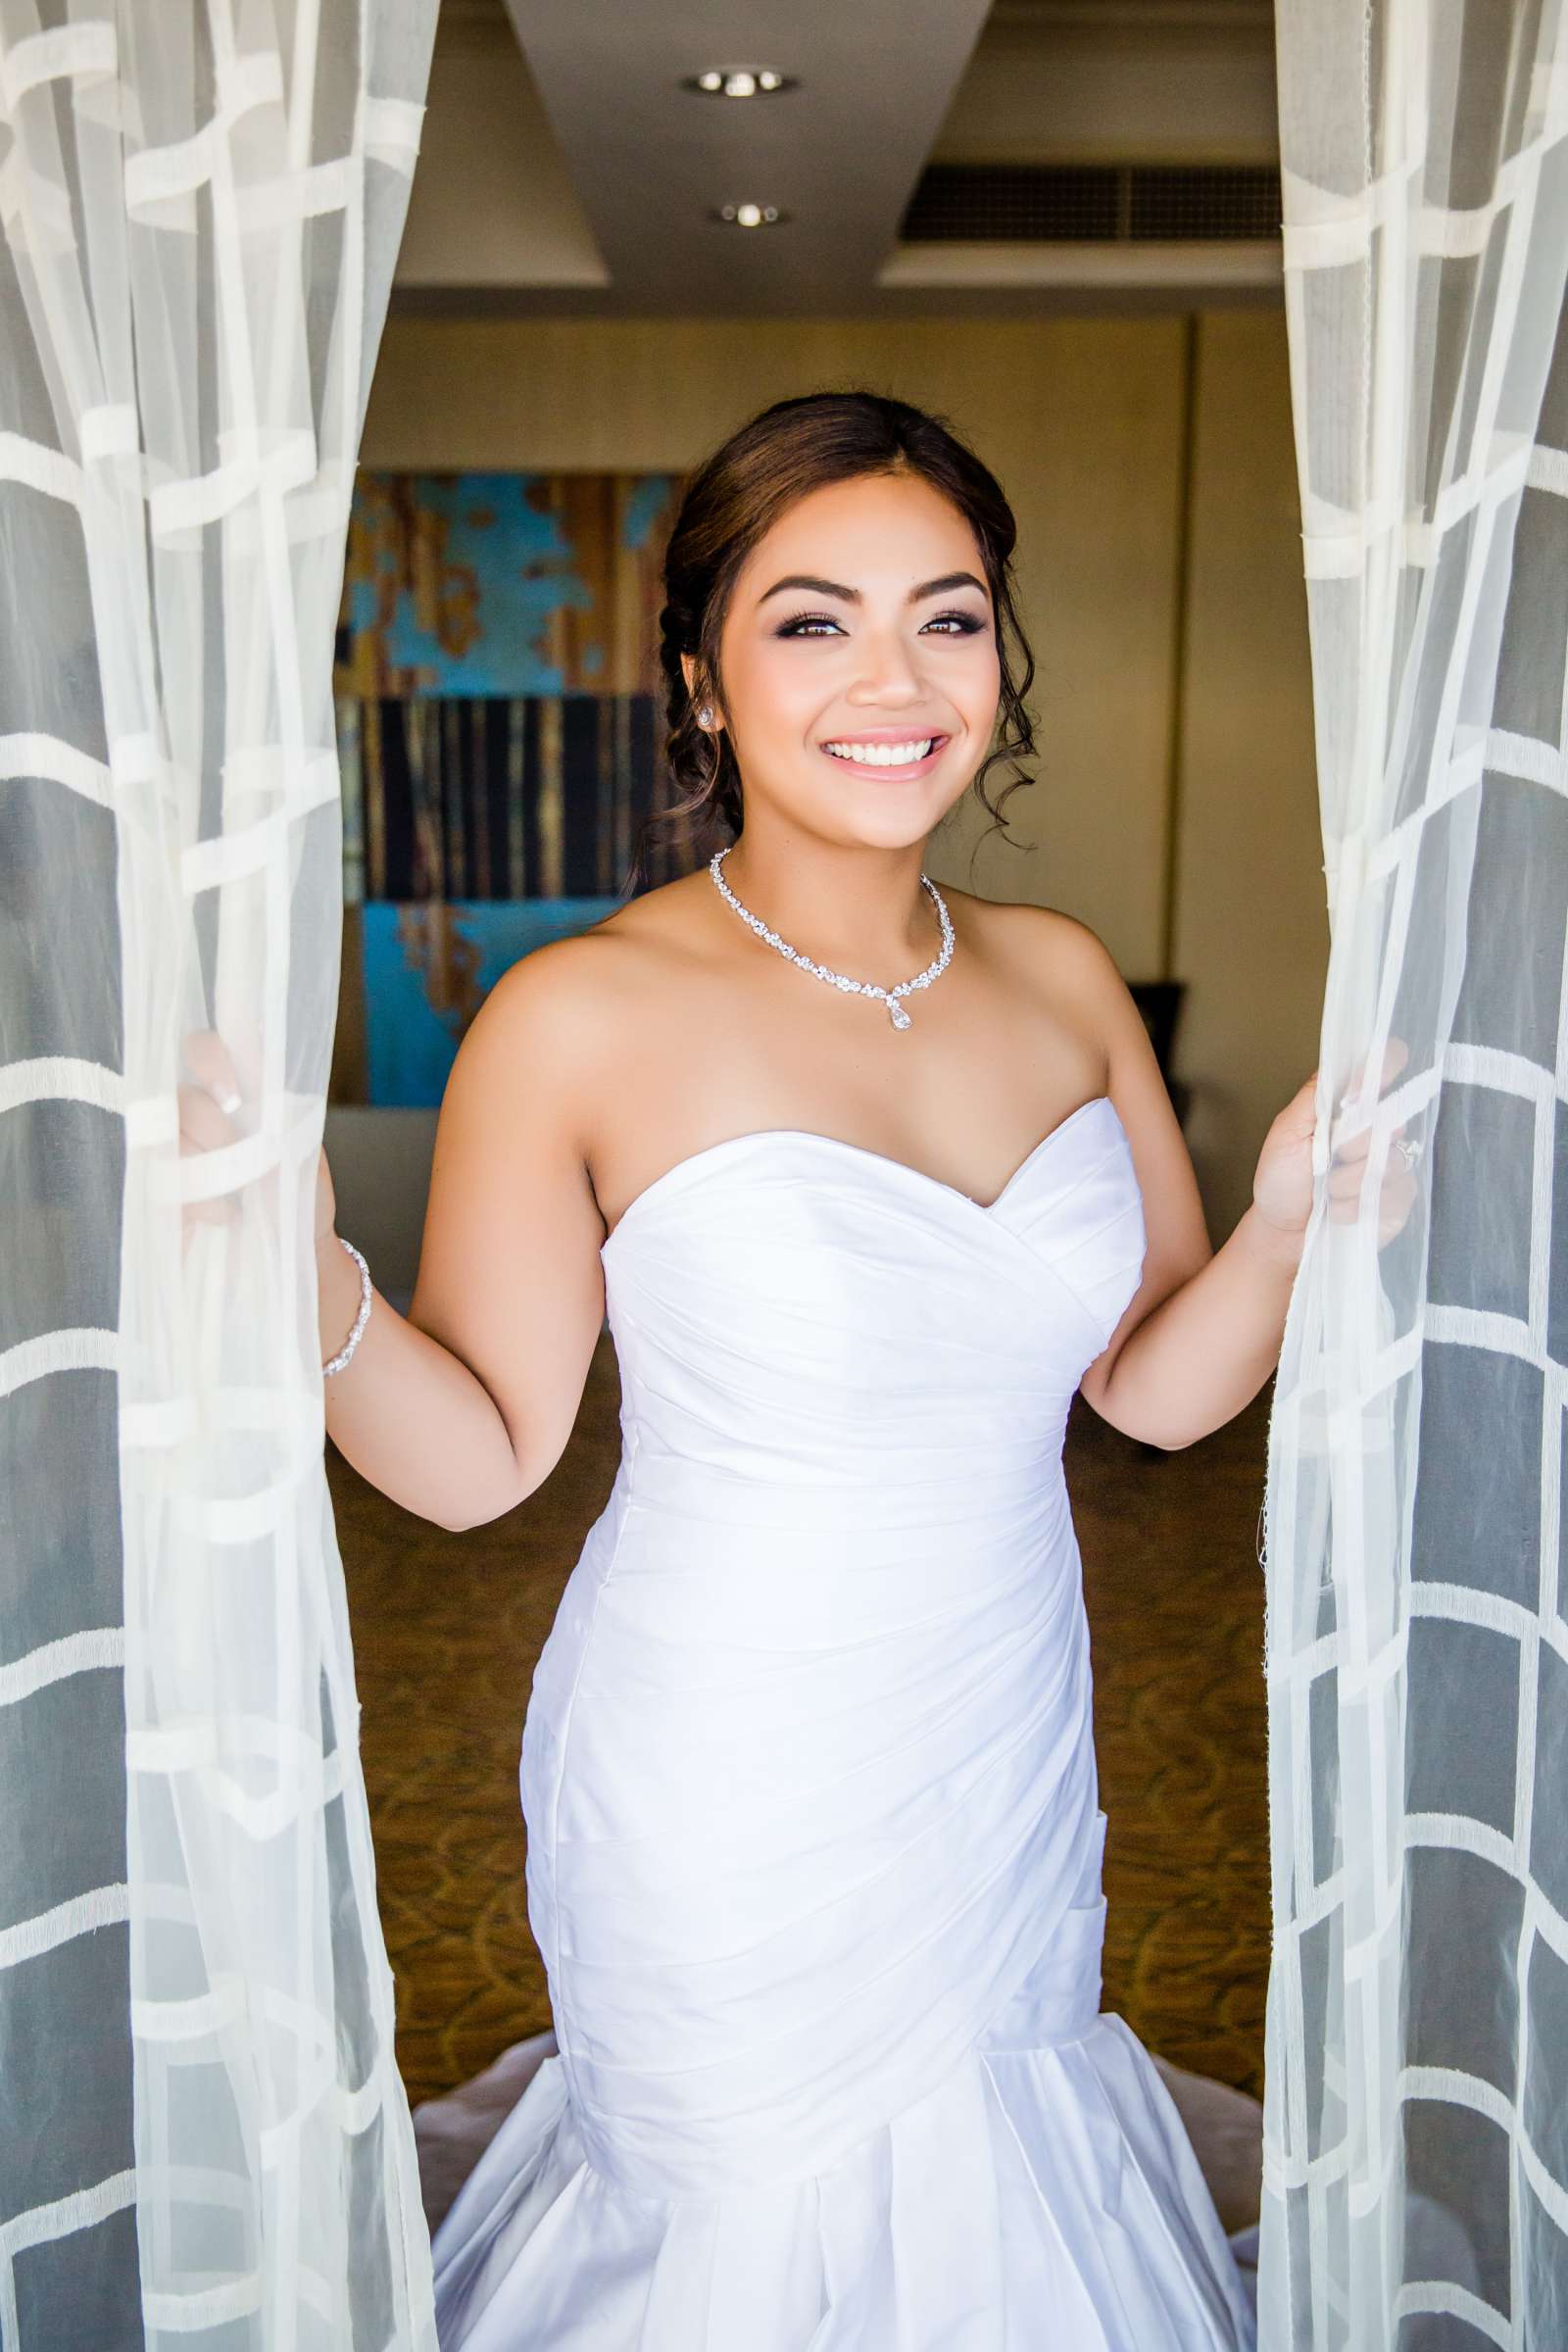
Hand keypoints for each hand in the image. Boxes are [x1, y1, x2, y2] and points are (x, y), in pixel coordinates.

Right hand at [177, 1029, 337, 1254]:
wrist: (295, 1245)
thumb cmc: (301, 1192)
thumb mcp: (305, 1156)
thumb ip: (281, 1126)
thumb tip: (263, 1117)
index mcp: (237, 1093)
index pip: (203, 1049)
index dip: (208, 1059)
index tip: (232, 1097)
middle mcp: (200, 1113)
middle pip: (180, 1097)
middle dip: (211, 1129)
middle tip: (239, 1155)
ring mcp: (177, 1147)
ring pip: (164, 1139)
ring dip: (202, 1170)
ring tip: (237, 1198)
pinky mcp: (164, 1185)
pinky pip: (159, 1181)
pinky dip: (195, 1201)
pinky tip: (223, 1215)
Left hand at [1252, 1037, 1417, 1252]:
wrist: (1283, 1232)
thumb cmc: (1281, 1179)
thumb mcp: (1286, 1132)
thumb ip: (1314, 1097)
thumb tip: (1346, 1069)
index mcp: (1350, 1106)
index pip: (1384, 1067)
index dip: (1386, 1065)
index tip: (1372, 1080)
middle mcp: (1377, 1129)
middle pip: (1391, 1117)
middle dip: (1354, 1142)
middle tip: (1329, 1158)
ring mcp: (1392, 1162)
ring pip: (1391, 1160)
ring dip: (1349, 1180)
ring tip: (1326, 1190)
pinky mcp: (1399, 1197)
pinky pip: (1393, 1193)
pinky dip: (1357, 1205)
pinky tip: (1338, 1210)